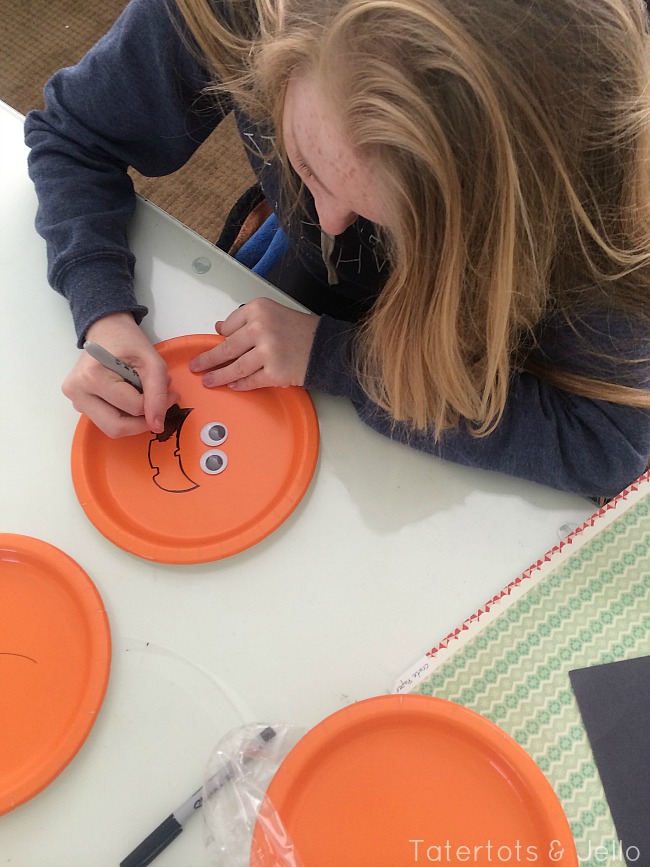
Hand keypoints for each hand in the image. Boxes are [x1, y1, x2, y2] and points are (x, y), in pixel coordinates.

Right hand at [62, 313, 177, 437]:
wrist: (107, 330)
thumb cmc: (129, 342)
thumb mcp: (152, 362)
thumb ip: (157, 394)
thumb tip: (158, 426)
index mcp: (92, 376)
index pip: (133, 407)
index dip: (157, 405)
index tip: (171, 394)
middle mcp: (77, 391)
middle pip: (116, 427)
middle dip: (142, 421)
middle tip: (157, 407)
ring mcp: (75, 399)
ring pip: (111, 428)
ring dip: (133, 419)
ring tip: (142, 398)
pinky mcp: (78, 404)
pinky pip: (105, 421)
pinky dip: (123, 415)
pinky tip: (128, 397)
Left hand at [189, 298, 318, 389]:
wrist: (324, 346)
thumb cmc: (299, 330)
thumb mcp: (272, 313)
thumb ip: (245, 319)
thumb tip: (219, 328)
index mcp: (258, 309)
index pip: (229, 326)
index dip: (223, 337)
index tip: (215, 345)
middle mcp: (261, 328)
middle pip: (227, 348)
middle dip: (208, 360)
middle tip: (197, 366)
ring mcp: (267, 352)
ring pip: (236, 367)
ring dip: (219, 376)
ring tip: (208, 381)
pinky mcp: (274, 372)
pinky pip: (251, 380)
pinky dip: (240, 384)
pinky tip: (233, 386)